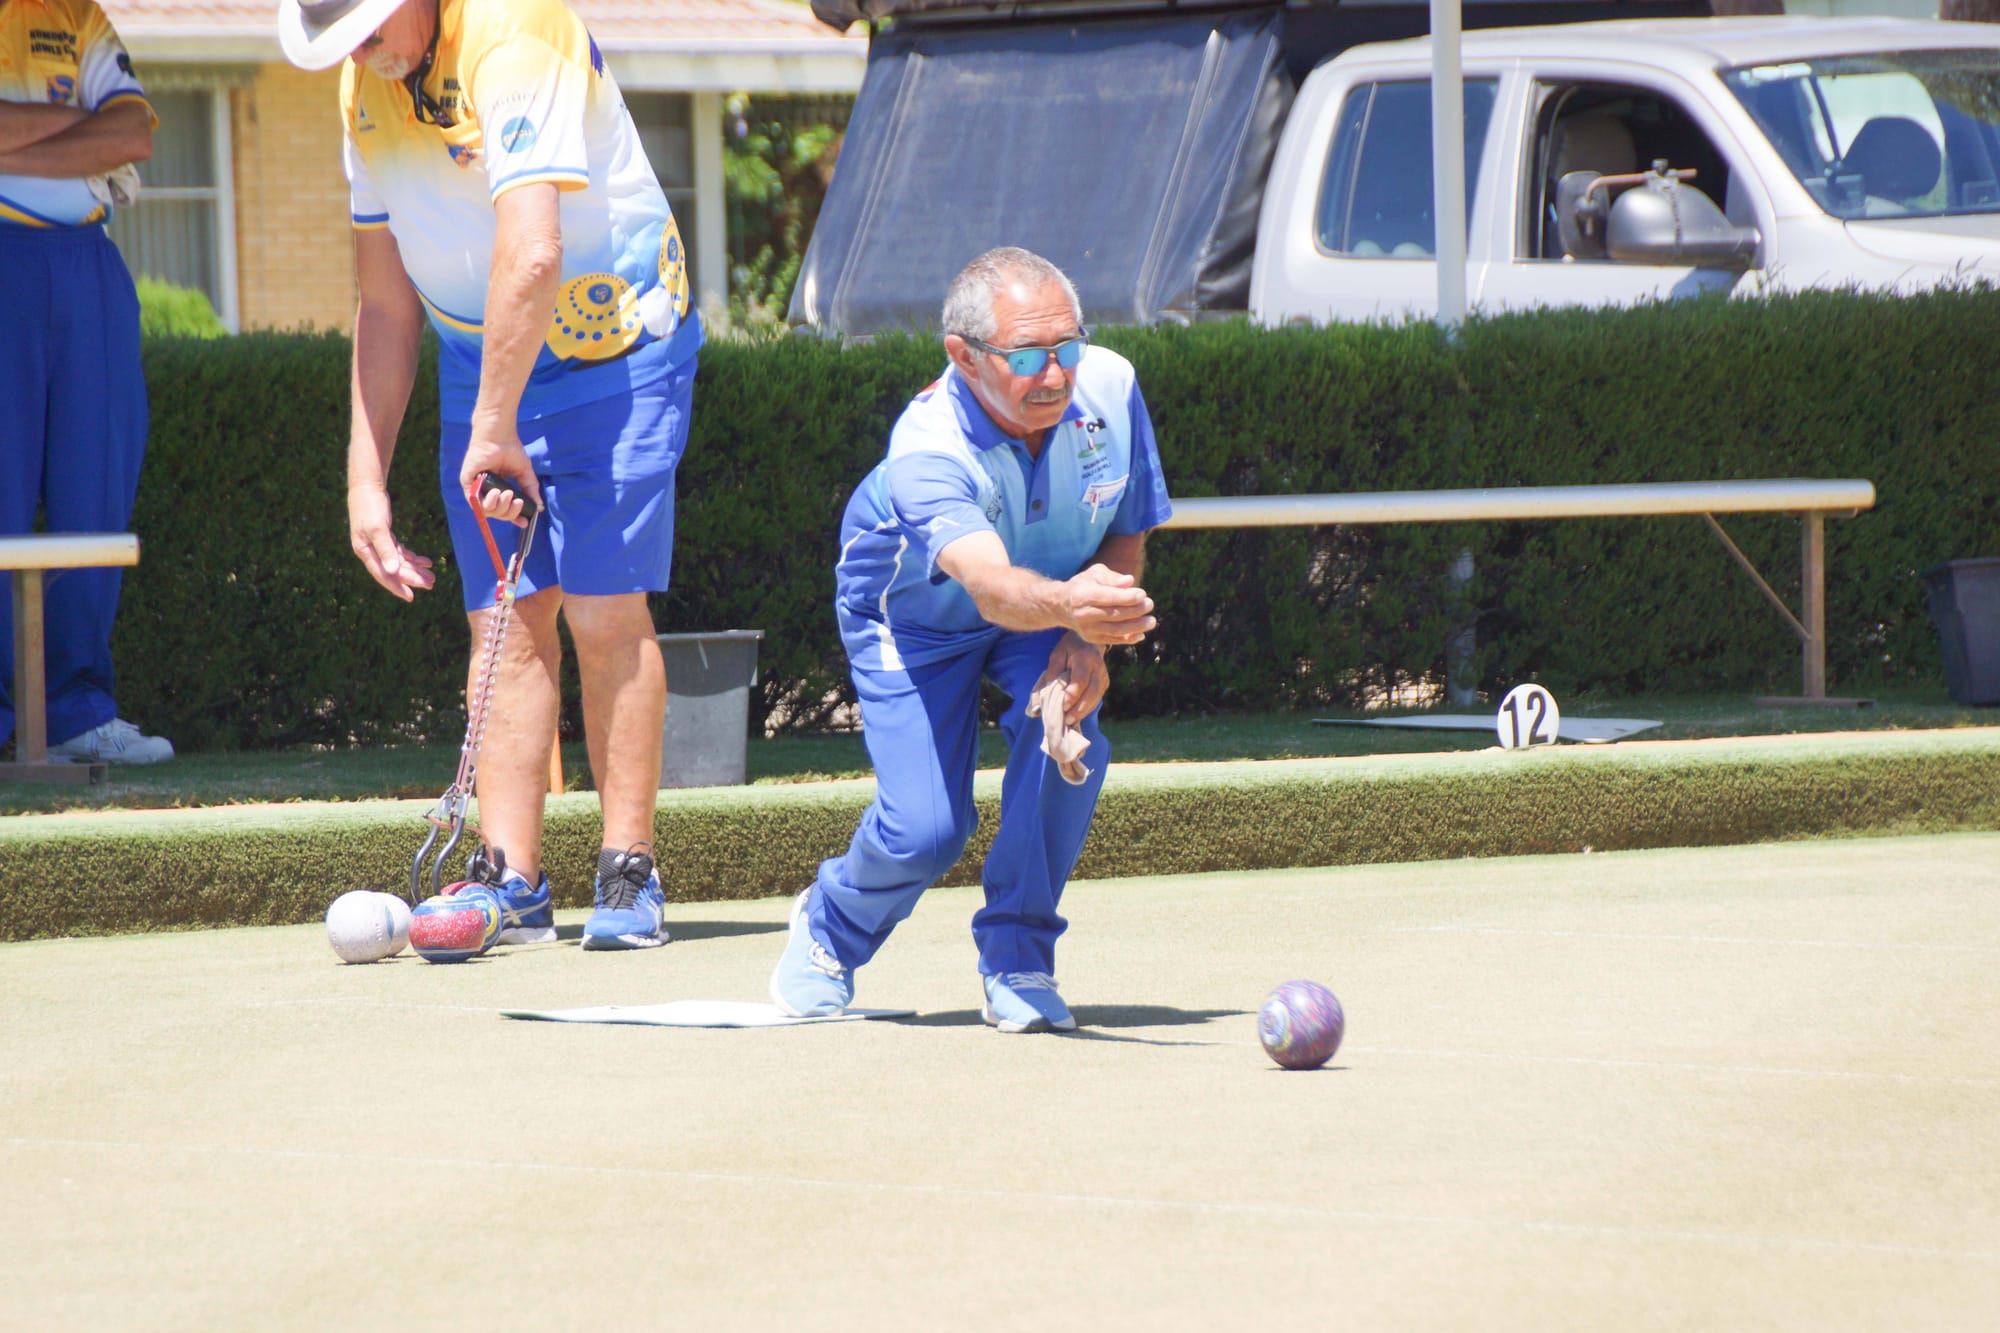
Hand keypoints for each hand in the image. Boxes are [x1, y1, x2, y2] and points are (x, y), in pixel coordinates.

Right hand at [348, 484, 434, 601]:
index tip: (411, 597)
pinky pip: (400, 552)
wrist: (366, 486)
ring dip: (415, 569)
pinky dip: (412, 557)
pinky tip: (426, 561)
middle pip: (393, 570)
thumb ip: (386, 549)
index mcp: (365, 551)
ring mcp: (377, 544)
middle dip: (412, 578)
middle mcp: (370, 551)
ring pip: (398, 562)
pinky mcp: (384, 536)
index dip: (397, 587)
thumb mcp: (378, 528)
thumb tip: (393, 571)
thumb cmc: (370, 506)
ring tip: (432, 576)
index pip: (383, 574)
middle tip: (431, 584)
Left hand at [458, 422, 541, 526]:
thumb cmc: (511, 450)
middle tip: (516, 500)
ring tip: (506, 494)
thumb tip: (538, 507)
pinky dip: (486, 502)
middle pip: (496, 513)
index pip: (504, 510)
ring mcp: (476, 488)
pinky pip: (474, 502)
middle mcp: (487, 491)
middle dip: (508, 512)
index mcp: (499, 489)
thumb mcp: (524, 473)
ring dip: (499, 507)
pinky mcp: (467, 483)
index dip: (514, 518)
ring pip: (485, 510)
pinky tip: (496, 493)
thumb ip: (530, 490)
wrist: (499, 437)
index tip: (524, 522)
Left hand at [1035, 632, 1109, 725]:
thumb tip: (1045, 692)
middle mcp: (1098, 667)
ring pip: (1097, 697)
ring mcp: (1104, 676)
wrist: (1088, 641)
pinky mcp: (1105, 683)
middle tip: (1067, 719)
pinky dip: (1087, 708)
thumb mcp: (1057, 654)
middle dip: (1080, 708)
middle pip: (1092, 692)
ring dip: (1084, 711)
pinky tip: (1076, 715)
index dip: (1073, 694)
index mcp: (1085, 657)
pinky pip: (1097, 698)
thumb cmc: (1069, 648)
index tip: (1063, 705)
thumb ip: (1052, 671)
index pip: (1081, 680)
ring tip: (1070, 721)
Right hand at [1060, 564, 1155, 645]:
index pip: (1106, 597)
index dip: (1126, 597)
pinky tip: (1142, 633)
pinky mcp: (1091, 639)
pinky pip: (1113, 640)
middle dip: (1134, 610)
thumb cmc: (1085, 585)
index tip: (1143, 594)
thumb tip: (1129, 581)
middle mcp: (1083, 614)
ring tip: (1151, 621)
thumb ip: (1112, 577)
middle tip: (1150, 604)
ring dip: (1136, 627)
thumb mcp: (1095, 574)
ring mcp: (1087, 629)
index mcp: (1082, 595)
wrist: (1063, 606)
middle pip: (1112, 614)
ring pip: (1115, 630)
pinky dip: (1129, 638)